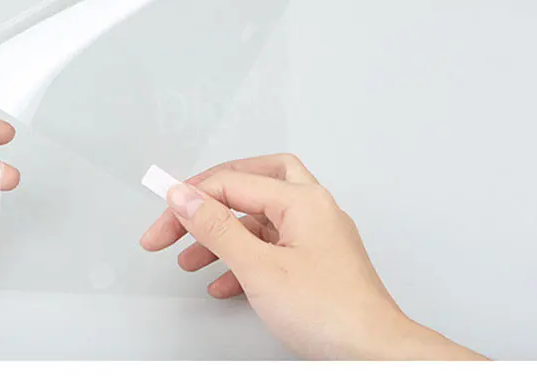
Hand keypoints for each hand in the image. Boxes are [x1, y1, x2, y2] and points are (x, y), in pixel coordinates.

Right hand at [140, 154, 485, 359]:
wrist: (374, 354)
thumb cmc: (332, 312)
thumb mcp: (259, 267)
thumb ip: (216, 227)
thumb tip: (185, 196)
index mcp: (302, 200)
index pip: (232, 182)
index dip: (191, 199)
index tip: (163, 217)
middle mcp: (312, 210)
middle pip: (251, 184)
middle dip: (211, 200)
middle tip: (179, 217)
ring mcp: (315, 236)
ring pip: (257, 220)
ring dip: (221, 235)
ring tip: (190, 259)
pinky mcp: (315, 264)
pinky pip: (269, 248)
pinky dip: (240, 259)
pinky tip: (221, 282)